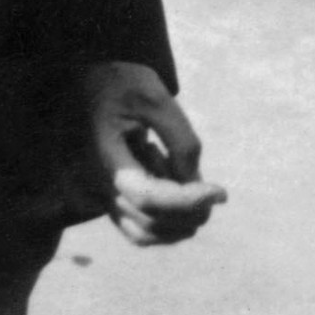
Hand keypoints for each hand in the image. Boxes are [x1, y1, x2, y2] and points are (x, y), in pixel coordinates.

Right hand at [84, 62, 225, 246]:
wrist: (93, 81)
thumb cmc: (122, 83)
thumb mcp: (155, 96)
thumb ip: (180, 140)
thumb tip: (194, 187)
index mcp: (103, 154)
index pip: (146, 197)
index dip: (187, 201)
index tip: (220, 192)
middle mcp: (98, 184)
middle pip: (151, 221)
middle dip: (190, 210)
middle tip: (212, 187)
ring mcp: (102, 195)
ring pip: (147, 233)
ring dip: (178, 217)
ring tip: (179, 174)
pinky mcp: (112, 199)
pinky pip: (141, 229)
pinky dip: (167, 220)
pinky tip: (171, 184)